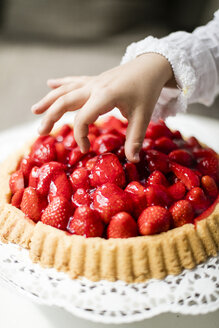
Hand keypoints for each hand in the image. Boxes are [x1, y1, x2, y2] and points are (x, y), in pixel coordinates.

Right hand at [32, 53, 173, 161]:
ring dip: (49, 100)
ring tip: (34, 111)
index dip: (81, 136)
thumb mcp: (143, 116)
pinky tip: (49, 83)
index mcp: (105, 96)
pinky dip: (60, 83)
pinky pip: (73, 81)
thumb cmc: (147, 90)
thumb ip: (135, 138)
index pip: (83, 118)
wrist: (151, 65)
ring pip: (65, 90)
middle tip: (41, 132)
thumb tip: (133, 160)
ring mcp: (92, 82)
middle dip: (51, 117)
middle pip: (65, 101)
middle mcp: (94, 87)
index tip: (86, 150)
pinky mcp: (95, 80)